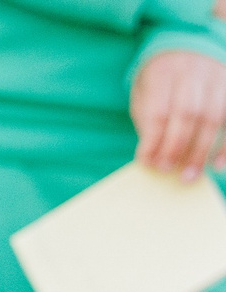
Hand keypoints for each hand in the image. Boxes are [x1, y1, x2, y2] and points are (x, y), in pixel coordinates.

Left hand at [131, 49, 225, 179]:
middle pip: (189, 113)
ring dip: (203, 149)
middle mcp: (194, 71)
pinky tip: (219, 164)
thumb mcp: (144, 93)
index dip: (154, 140)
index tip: (147, 163)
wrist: (187, 45)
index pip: (160, 111)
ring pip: (214, 116)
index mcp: (164, 72)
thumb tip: (152, 157)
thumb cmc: (161, 80)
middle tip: (169, 172)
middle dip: (178, 147)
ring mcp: (218, 76)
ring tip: (191, 175)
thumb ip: (148, 121)